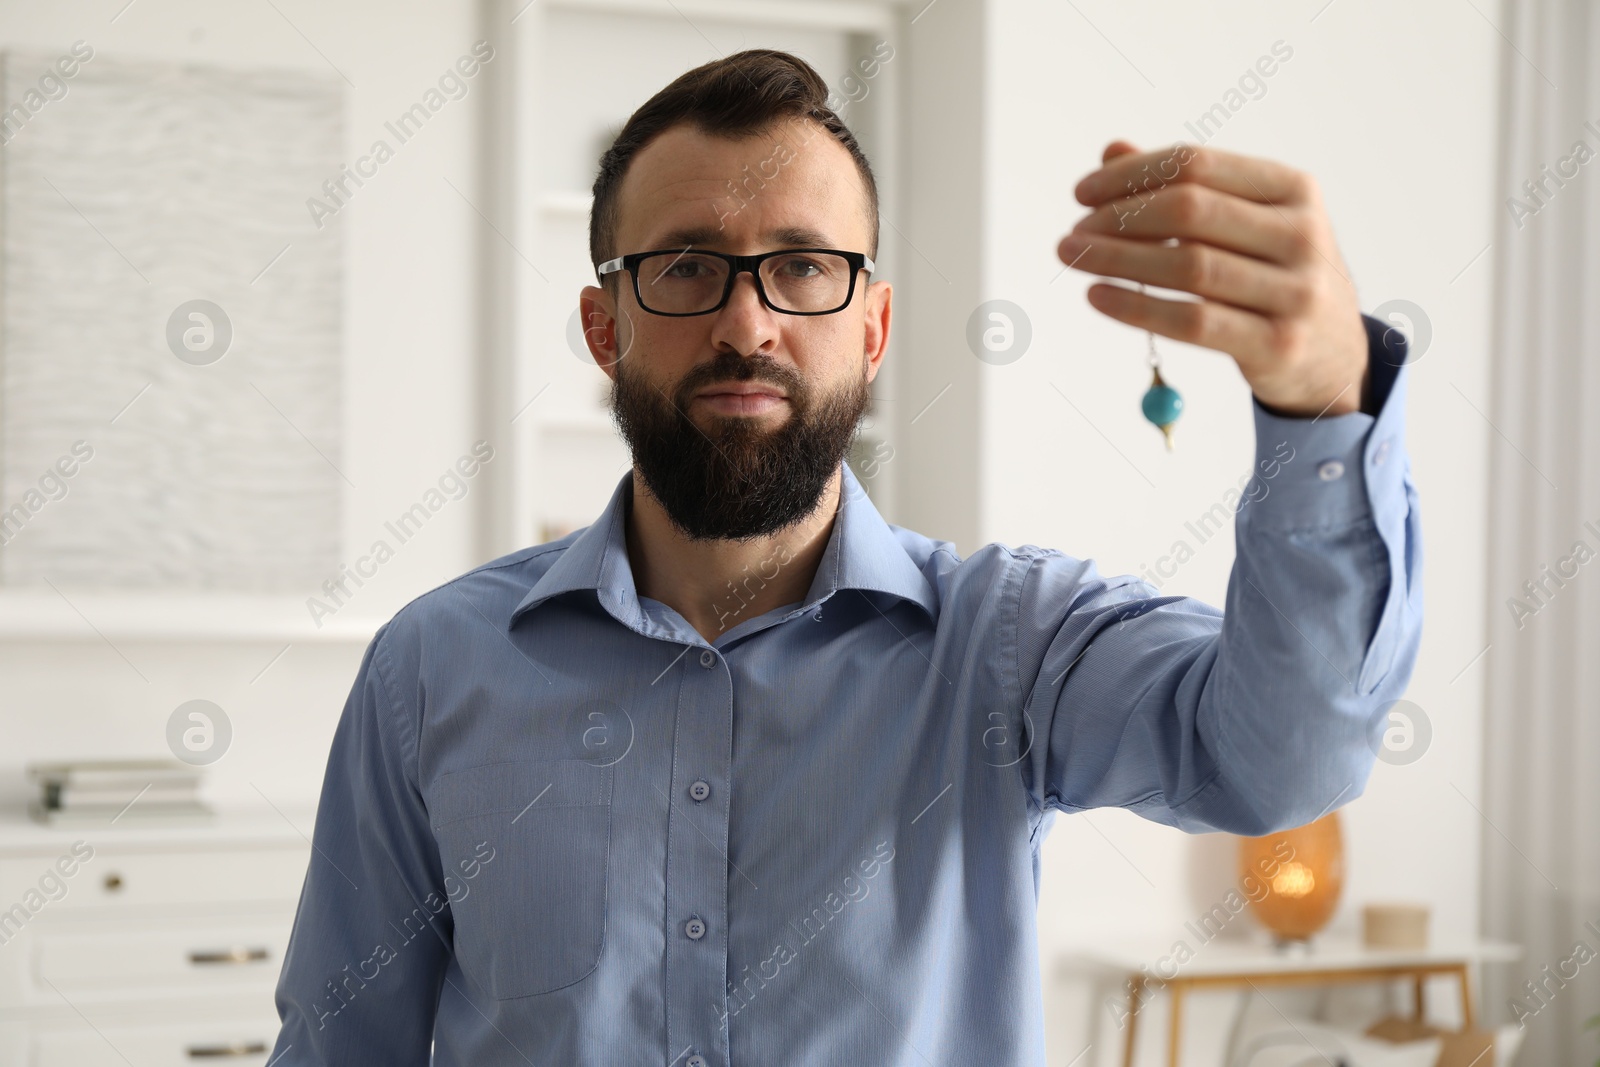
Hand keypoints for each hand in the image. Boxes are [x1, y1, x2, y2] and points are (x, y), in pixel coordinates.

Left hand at [1059, 141, 1369, 417]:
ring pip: (1187, 267)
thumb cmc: (1272, 275)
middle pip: (1190, 212)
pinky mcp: (1276, 345)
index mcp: (1293, 189)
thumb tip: (1111, 152)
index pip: (1197, 164)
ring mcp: (1295, 292)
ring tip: (1073, 256)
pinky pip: (1191, 322)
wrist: (1331, 352)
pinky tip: (1096, 295)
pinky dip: (1136, 307)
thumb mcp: (1244, 222)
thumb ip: (1184, 187)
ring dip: (1117, 259)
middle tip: (1074, 231)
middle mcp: (1302, 234)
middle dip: (1119, 217)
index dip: (1131, 174)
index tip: (1082, 192)